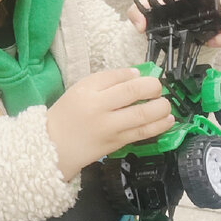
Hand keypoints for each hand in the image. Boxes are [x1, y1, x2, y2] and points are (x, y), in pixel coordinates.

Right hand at [45, 68, 173, 180]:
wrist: (53, 145)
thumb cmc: (67, 115)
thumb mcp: (79, 90)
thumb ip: (106, 81)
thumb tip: (136, 75)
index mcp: (87, 90)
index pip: (117, 76)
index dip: (136, 75)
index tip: (143, 75)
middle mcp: (98, 107)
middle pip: (132, 92)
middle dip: (153, 87)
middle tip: (157, 88)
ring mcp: (109, 127)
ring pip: (142, 115)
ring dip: (161, 107)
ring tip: (165, 104)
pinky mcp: (116, 143)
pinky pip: (143, 133)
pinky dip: (159, 125)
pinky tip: (167, 120)